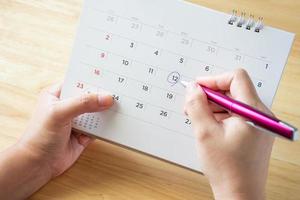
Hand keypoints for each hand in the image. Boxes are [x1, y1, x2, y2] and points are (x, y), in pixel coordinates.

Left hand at [20, 83, 113, 176]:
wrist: (38, 165)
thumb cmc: (40, 136)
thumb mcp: (59, 113)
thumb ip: (83, 103)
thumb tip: (106, 98)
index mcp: (57, 95)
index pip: (78, 82)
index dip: (93, 80)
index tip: (110, 78)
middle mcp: (68, 106)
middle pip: (90, 97)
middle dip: (103, 96)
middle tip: (119, 92)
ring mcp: (77, 121)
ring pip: (96, 112)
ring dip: (106, 111)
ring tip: (123, 105)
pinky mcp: (84, 135)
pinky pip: (100, 127)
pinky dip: (107, 126)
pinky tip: (117, 121)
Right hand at [184, 69, 273, 199]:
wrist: (239, 194)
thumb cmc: (227, 168)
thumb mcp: (205, 132)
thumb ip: (196, 106)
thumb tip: (192, 88)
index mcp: (253, 111)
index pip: (236, 78)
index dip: (213, 79)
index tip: (197, 88)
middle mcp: (260, 114)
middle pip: (234, 90)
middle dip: (210, 95)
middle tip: (191, 105)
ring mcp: (257, 123)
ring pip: (233, 102)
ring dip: (213, 106)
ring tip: (196, 118)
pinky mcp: (253, 131)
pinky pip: (235, 115)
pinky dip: (220, 116)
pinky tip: (207, 125)